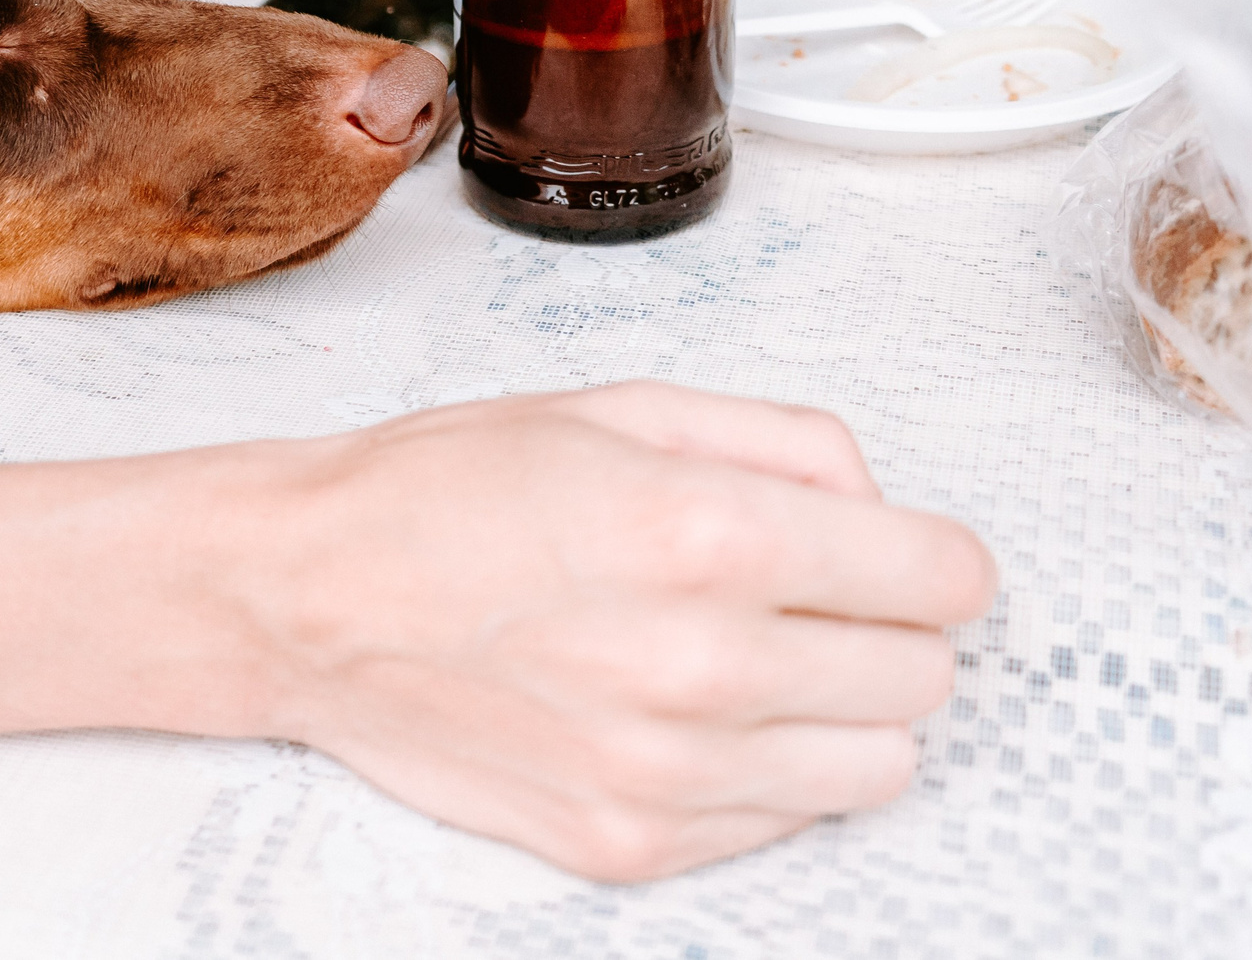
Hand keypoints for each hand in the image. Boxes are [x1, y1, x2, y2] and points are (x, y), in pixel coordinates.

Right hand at [230, 381, 996, 880]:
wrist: (306, 597)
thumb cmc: (445, 491)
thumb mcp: (624, 406)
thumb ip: (786, 443)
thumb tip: (878, 506)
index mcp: (711, 533)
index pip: (944, 578)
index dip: (934, 555)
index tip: (907, 554)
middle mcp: (704, 665)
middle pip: (925, 677)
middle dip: (890, 626)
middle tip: (817, 596)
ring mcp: (669, 773)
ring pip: (878, 767)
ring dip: (844, 712)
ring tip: (760, 661)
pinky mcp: (632, 845)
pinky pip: (786, 823)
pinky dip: (767, 771)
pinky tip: (693, 714)